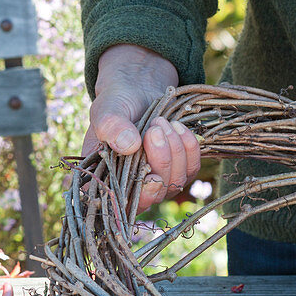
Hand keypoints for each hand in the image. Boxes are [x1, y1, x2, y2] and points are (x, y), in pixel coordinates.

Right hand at [81, 44, 200, 211]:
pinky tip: (179, 127)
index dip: (137, 197)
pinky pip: (191, 169)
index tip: (150, 177)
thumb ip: (111, 127)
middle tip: (155, 128)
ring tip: (163, 122)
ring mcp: (157, 182)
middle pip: (153, 195)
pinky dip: (189, 148)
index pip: (119, 204)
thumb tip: (129, 146)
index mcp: (105, 179)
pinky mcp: (179, 171)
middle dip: (160, 161)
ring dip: (174, 151)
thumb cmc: (117, 103)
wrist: (140, 92)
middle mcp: (131, 187)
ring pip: (174, 182)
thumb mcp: (107, 110)